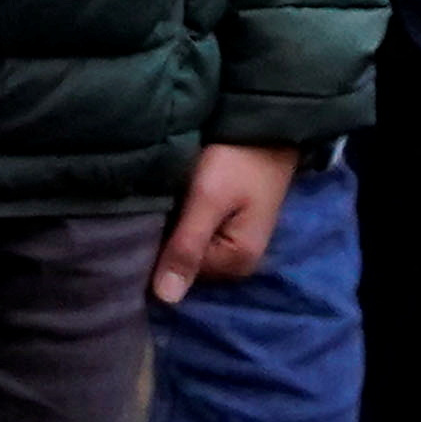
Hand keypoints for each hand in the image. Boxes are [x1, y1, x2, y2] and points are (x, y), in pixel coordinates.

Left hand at [148, 140, 293, 304]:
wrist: (268, 121)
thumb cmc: (239, 159)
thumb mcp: (208, 199)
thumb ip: (187, 247)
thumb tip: (165, 300)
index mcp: (237, 263)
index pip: (179, 271)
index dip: (160, 248)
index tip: (152, 218)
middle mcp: (239, 262)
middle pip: (187, 261)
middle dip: (170, 238)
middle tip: (163, 205)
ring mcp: (237, 243)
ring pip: (191, 246)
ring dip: (176, 227)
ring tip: (169, 200)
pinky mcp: (232, 224)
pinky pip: (200, 233)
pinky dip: (187, 219)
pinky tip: (180, 200)